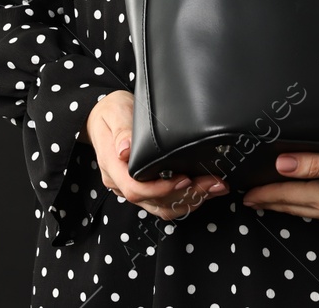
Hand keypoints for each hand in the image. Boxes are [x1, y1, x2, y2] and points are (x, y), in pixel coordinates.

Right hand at [86, 90, 228, 221]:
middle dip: (186, 195)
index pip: (135, 189)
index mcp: (113, 165)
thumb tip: (125, 150)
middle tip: (212, 183)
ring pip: (161, 206)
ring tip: (215, 187)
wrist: (103, 115)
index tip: (184, 179)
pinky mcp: (143, 187)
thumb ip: (121, 131)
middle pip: (154, 202)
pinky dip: (185, 199)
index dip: (161, 190)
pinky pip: (163, 203)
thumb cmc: (111, 112)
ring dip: (190, 200)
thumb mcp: (115, 113)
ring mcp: (131, 187)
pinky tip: (204, 190)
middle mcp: (120, 182)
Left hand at [238, 148, 318, 228]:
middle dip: (274, 204)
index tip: (247, 194)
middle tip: (254, 201)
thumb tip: (282, 164)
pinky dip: (316, 210)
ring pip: (313, 213)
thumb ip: (315, 163)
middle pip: (297, 208)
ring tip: (278, 204)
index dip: (265, 195)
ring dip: (293, 208)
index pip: (288, 197)